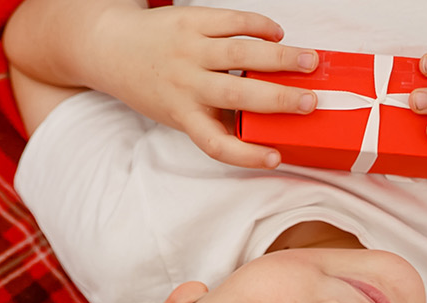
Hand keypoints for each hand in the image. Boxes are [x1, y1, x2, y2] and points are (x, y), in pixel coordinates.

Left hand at [92, 4, 318, 167]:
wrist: (114, 49)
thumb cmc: (154, 87)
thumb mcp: (178, 111)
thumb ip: (214, 115)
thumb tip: (263, 120)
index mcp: (183, 115)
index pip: (217, 143)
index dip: (246, 155)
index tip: (275, 158)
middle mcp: (187, 84)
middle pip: (239, 95)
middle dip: (279, 100)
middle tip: (311, 103)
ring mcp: (190, 50)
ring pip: (242, 54)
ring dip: (280, 58)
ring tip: (310, 62)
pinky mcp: (192, 19)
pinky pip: (233, 21)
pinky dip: (260, 27)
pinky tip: (278, 36)